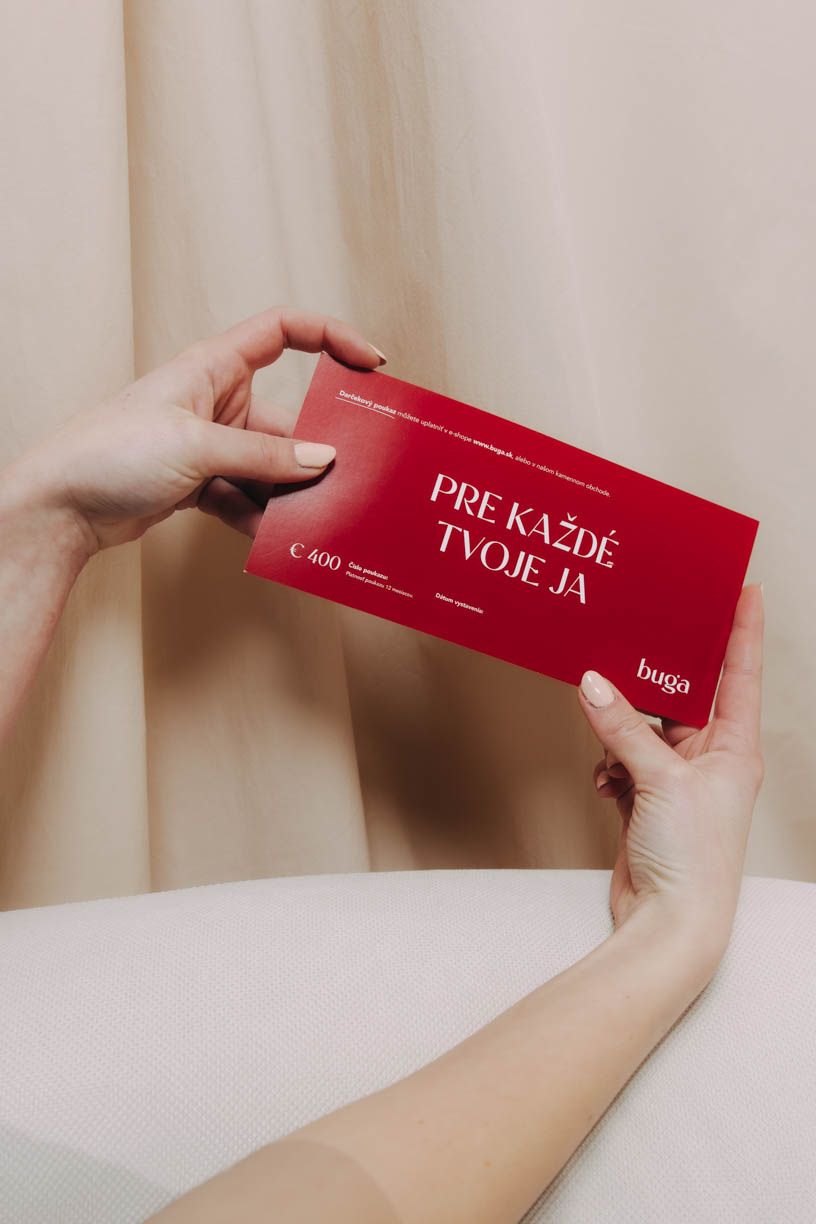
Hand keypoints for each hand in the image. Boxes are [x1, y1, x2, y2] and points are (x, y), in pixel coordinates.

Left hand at [7, 307, 386, 555]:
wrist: (60, 507)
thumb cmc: (111, 452)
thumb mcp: (197, 447)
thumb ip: (265, 455)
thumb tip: (323, 460)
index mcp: (213, 366)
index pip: (284, 332)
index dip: (331, 337)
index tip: (371, 363)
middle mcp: (215, 401)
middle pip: (287, 418)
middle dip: (316, 449)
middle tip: (350, 474)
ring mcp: (209, 445)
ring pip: (271, 465)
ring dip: (290, 492)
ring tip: (317, 516)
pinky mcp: (200, 484)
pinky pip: (248, 498)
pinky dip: (261, 518)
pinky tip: (276, 539)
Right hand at [578, 584, 763, 959]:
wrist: (669, 925)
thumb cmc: (694, 861)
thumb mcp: (660, 780)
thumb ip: (623, 728)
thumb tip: (593, 683)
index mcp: (736, 749)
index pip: (741, 675)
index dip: (743, 630)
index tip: (744, 589)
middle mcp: (712, 762)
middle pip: (682, 700)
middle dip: (653, 681)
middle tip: (636, 643)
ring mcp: (679, 782)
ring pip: (643, 731)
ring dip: (618, 732)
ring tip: (605, 733)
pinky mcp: (648, 802)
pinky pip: (623, 763)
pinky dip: (608, 765)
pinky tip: (604, 779)